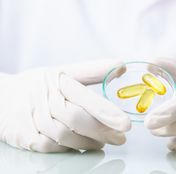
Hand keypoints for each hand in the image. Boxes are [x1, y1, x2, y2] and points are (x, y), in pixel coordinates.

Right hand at [0, 60, 130, 151]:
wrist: (2, 96)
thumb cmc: (39, 84)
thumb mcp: (63, 71)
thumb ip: (93, 71)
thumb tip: (121, 66)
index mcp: (58, 80)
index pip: (84, 96)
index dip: (105, 110)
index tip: (125, 122)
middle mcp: (45, 99)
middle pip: (77, 118)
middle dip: (102, 130)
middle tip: (122, 136)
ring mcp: (34, 118)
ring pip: (66, 135)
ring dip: (89, 141)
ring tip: (106, 141)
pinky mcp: (25, 136)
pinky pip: (51, 146)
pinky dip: (70, 148)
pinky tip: (84, 146)